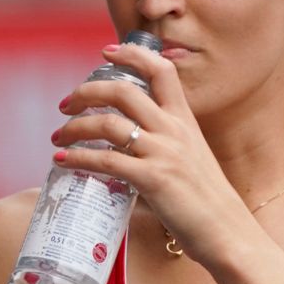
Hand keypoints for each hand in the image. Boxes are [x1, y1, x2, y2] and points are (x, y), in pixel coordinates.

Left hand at [53, 41, 254, 268]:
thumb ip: (166, 143)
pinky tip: (63, 160)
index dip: (132, 54)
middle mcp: (173, 130)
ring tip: (58, 138)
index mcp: (185, 120)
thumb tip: (131, 144)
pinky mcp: (152, 179)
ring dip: (74, 128)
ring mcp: (163, 153)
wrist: (226, 231)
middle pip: (123, 91)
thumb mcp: (192, 157)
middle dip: (86, 92)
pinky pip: (106, 161)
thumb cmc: (206, 201)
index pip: (161, 70)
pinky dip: (78, 157)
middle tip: (65, 105)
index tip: (106, 52)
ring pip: (107, 124)